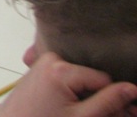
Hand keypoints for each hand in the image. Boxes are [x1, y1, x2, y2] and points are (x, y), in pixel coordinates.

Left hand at [0, 52, 136, 116]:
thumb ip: (108, 102)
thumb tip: (131, 89)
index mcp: (61, 68)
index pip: (104, 79)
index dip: (114, 99)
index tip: (120, 113)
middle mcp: (52, 59)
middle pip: (92, 78)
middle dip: (100, 98)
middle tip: (97, 115)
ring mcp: (45, 62)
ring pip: (81, 79)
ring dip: (87, 97)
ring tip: (77, 112)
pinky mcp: (41, 68)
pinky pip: (67, 78)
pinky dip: (74, 92)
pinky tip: (67, 106)